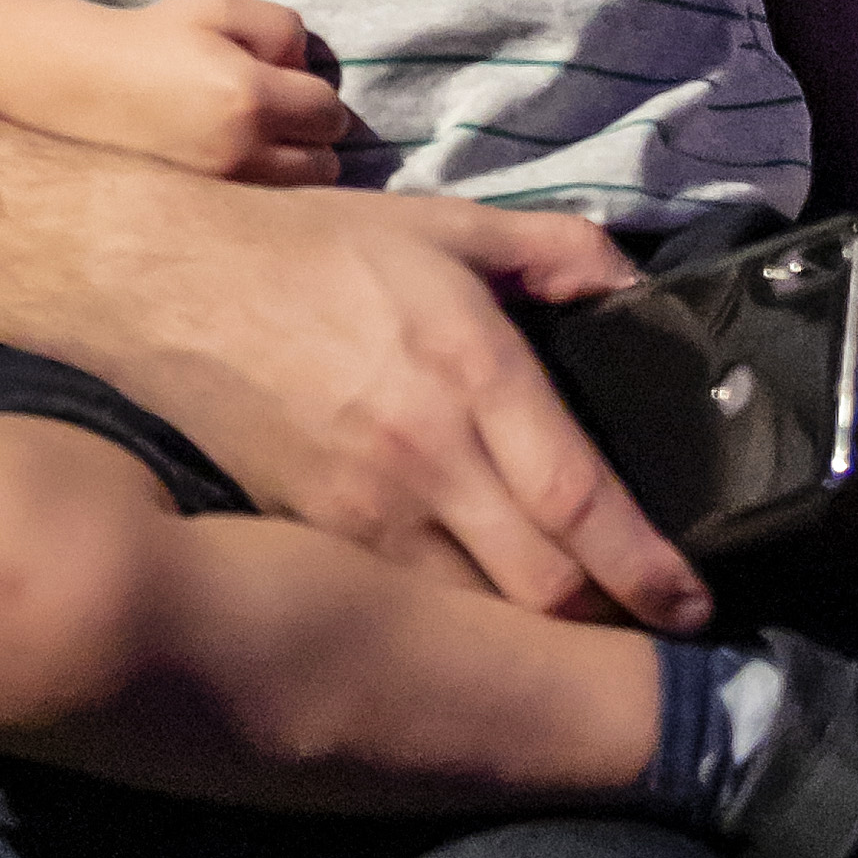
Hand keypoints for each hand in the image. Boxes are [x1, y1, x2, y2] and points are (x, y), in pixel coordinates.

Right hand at [66, 181, 713, 632]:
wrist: (161, 279)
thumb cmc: (309, 248)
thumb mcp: (448, 224)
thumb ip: (561, 251)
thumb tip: (638, 293)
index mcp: (469, 368)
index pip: (579, 503)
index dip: (650, 571)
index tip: (696, 608)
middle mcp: (422, 454)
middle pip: (540, 590)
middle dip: (607, 620)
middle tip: (647, 620)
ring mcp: (361, 508)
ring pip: (472, 617)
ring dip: (529, 633)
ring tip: (572, 625)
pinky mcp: (314, 536)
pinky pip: (405, 603)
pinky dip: (453, 620)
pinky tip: (478, 605)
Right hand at [78, 0, 358, 185]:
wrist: (91, 83)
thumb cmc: (158, 38)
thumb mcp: (222, 9)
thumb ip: (283, 29)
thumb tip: (310, 69)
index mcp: (251, 96)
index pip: (329, 111)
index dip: (317, 93)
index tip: (291, 82)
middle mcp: (244, 150)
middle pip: (326, 162)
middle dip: (313, 134)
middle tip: (283, 111)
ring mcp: (225, 185)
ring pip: (301, 193)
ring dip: (297, 164)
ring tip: (267, 137)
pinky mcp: (208, 203)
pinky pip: (270, 204)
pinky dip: (272, 184)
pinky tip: (246, 157)